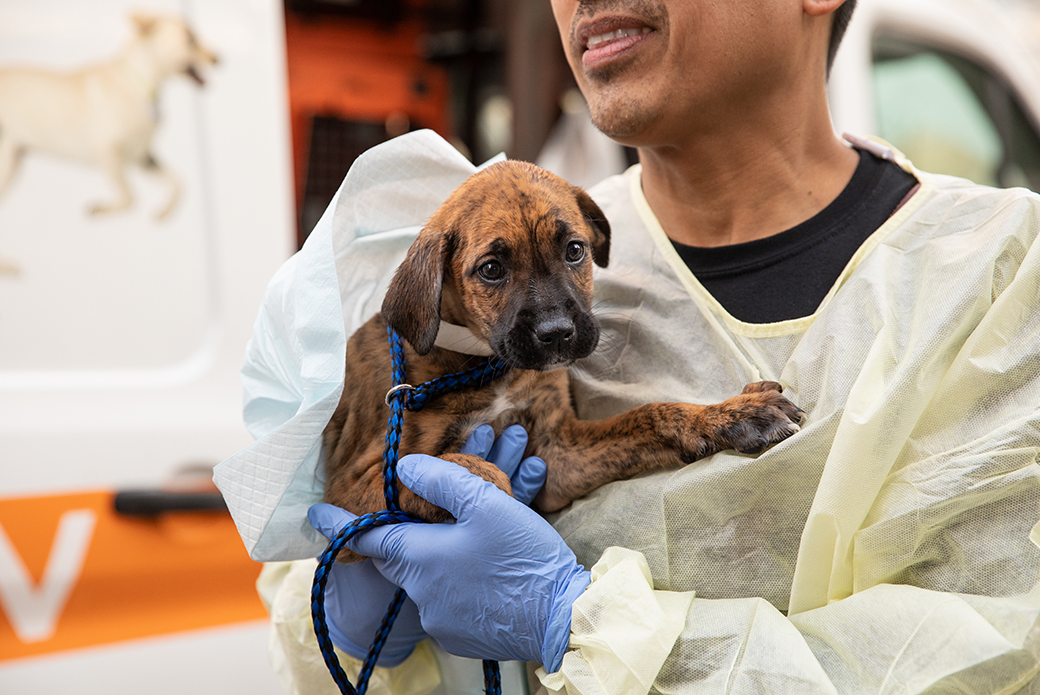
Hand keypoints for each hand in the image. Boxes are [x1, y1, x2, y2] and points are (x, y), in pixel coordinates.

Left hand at [307, 424, 548, 665]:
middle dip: (406, 532)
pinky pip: (446, 600)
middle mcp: (420, 592)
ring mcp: (438, 620)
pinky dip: (457, 581)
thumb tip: (404, 468)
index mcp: (419, 557)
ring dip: (440, 555)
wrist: (562, 618)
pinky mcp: (460, 637)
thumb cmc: (525, 558)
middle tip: (421, 514)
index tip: (315, 513)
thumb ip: (442, 480)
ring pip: (425, 576)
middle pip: (399, 555)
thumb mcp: (488, 503)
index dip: (340, 522)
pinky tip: (486, 570)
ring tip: (477, 539)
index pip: (367, 536)